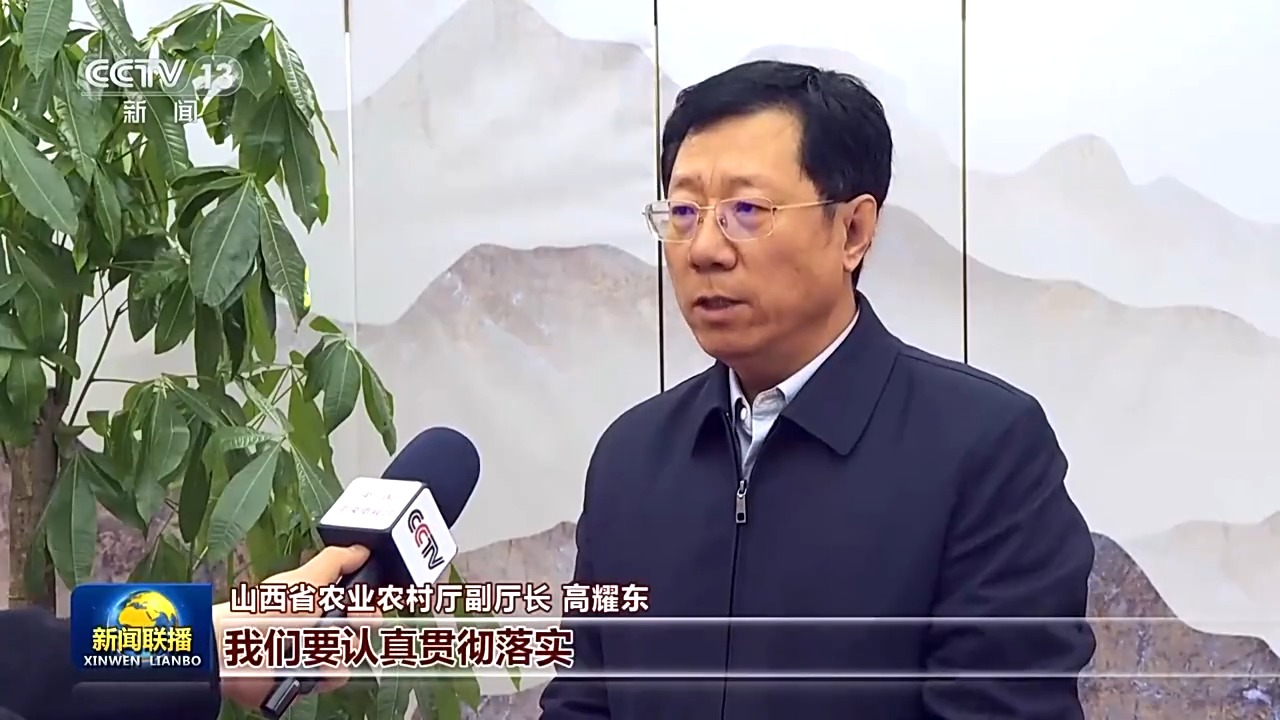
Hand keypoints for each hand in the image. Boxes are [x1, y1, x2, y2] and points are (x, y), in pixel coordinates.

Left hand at [214, 544, 377, 709]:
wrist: (234, 652)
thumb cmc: (262, 612)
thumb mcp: (304, 579)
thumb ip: (335, 561)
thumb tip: (360, 549)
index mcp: (319, 598)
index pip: (359, 598)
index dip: (369, 599)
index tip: (369, 599)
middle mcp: (320, 625)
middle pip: (362, 626)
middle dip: (360, 623)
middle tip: (347, 621)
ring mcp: (315, 652)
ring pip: (352, 652)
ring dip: (338, 648)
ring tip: (316, 644)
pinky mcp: (310, 679)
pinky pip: (336, 677)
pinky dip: (325, 671)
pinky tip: (311, 663)